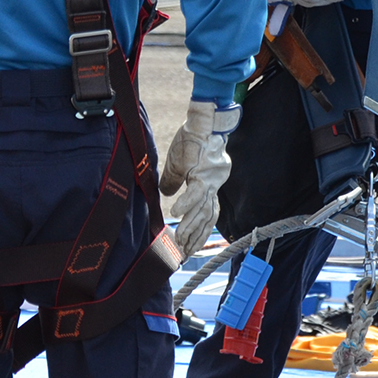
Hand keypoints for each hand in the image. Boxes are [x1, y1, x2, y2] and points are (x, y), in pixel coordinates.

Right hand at [159, 101, 239, 258]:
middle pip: (205, 218)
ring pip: (202, 210)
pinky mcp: (203, 172)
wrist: (203, 122)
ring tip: (179, 241)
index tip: (189, 248)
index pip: (205, 214)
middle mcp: (212, 187)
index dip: (198, 232)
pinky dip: (186, 203)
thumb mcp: (178, 164)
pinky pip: (195, 192)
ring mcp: (209, 181)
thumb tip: (165, 194)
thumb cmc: (191, 140)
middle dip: (195, 237)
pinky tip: (176, 213)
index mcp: (207, 186)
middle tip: (184, 255)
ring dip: (190, 227)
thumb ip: (173, 181)